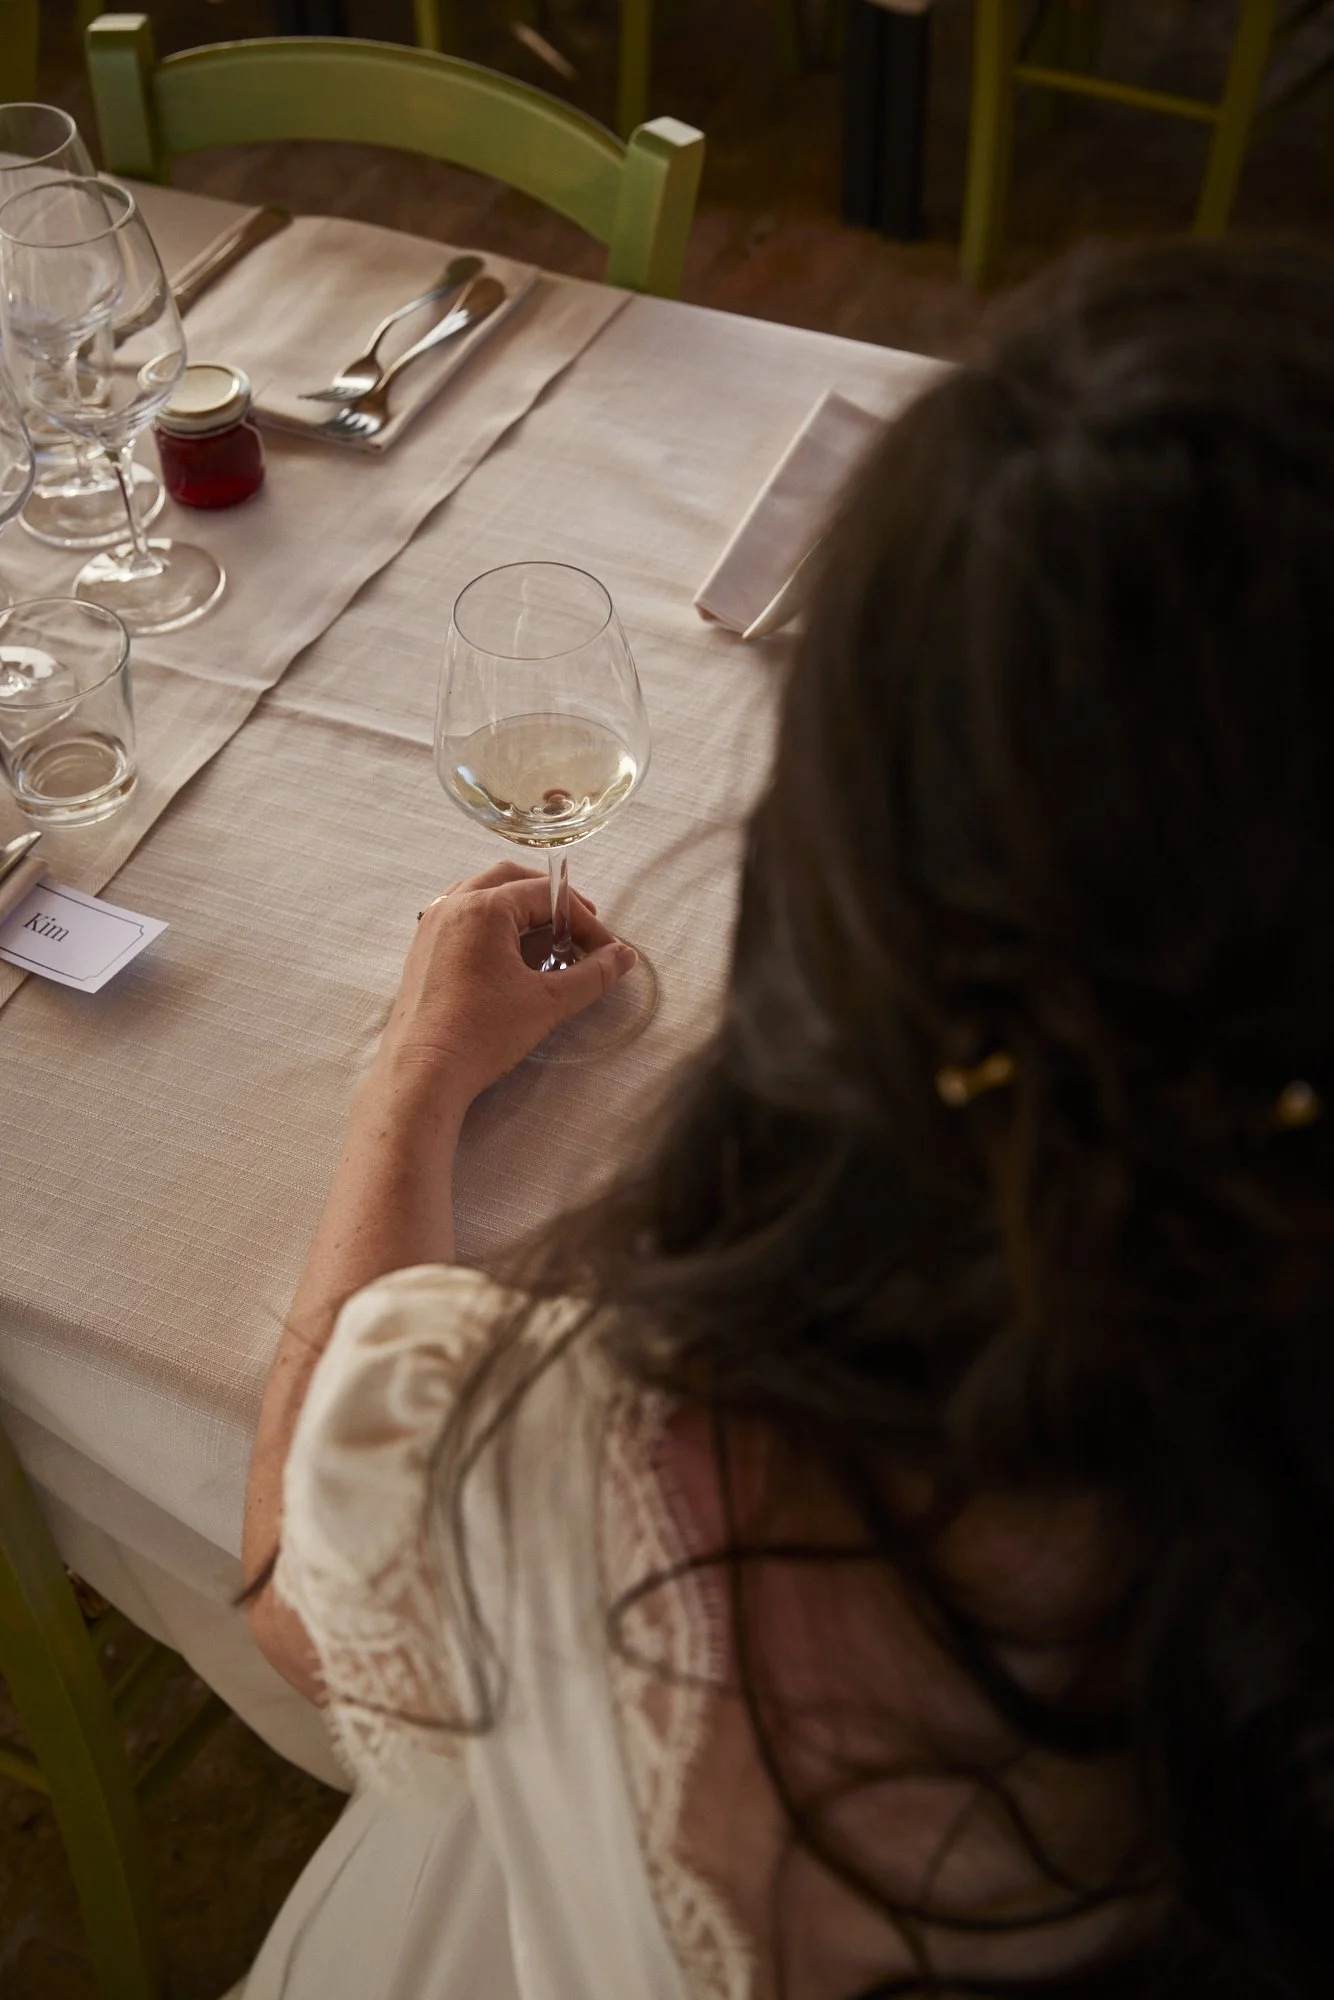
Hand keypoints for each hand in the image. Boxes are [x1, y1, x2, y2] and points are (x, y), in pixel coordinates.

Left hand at [372, 862, 637, 1103]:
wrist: (424, 1072)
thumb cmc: (483, 1033)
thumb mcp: (548, 1002)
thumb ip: (592, 975)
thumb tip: (624, 956)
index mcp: (483, 908)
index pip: (545, 895)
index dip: (583, 919)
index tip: (605, 950)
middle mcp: (452, 905)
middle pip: (510, 879)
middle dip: (549, 898)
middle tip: (578, 927)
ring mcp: (431, 925)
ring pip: (480, 892)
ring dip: (517, 904)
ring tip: (545, 935)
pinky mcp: (422, 948)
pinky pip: (460, 914)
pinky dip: (490, 920)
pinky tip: (507, 952)